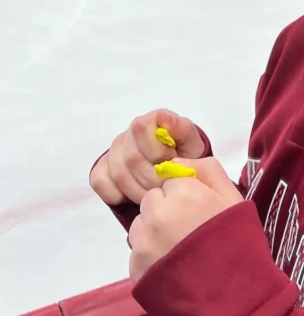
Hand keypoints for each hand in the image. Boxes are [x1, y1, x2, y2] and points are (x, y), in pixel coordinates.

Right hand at [90, 109, 204, 206]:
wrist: (174, 172)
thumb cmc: (184, 155)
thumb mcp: (191, 143)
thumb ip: (182, 130)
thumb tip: (165, 119)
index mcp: (149, 122)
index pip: (141, 128)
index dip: (158, 151)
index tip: (173, 162)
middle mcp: (128, 135)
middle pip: (131, 158)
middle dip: (152, 178)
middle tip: (166, 187)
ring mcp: (113, 152)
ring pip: (118, 173)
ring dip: (139, 190)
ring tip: (155, 195)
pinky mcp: (102, 169)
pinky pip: (100, 182)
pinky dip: (117, 194)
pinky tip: (133, 196)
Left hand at [128, 158, 242, 283]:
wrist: (231, 299)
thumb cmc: (237, 244)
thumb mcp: (234, 198)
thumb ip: (208, 169)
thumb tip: (179, 161)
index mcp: (181, 192)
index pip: (170, 180)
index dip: (186, 194)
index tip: (199, 211)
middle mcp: (156, 214)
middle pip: (152, 201)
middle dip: (166, 210)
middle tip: (189, 231)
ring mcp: (142, 244)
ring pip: (141, 226)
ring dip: (154, 232)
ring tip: (180, 251)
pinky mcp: (134, 270)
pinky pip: (138, 252)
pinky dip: (150, 258)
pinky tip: (172, 267)